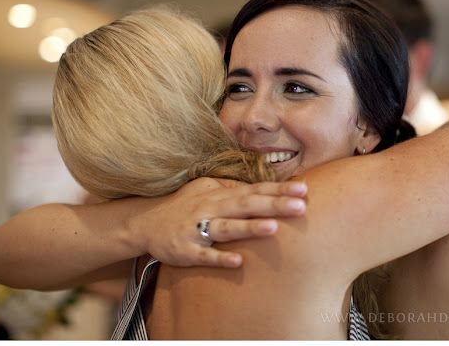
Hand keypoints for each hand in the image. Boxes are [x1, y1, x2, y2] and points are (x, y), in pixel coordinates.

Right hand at [132, 178, 307, 267]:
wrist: (144, 223)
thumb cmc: (182, 206)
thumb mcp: (206, 189)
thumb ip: (232, 188)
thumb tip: (262, 186)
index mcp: (220, 195)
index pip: (254, 190)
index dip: (279, 189)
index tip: (304, 189)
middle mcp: (211, 208)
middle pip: (246, 205)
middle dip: (274, 205)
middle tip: (301, 205)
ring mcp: (197, 229)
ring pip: (226, 228)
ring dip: (249, 228)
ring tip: (273, 228)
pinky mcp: (185, 250)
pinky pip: (204, 255)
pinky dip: (220, 258)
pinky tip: (238, 261)